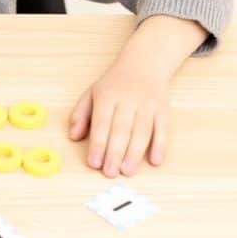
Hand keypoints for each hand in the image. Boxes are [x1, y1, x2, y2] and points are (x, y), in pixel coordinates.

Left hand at [68, 58, 171, 177]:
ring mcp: (147, 104)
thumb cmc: (113, 85)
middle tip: (110, 173)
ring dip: (135, 153)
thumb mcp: (91, 94)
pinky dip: (161, 145)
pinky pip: (163, 128)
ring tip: (127, 171)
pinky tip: (155, 161)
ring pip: (142, 131)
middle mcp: (128, 99)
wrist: (143, 64)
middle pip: (121, 129)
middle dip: (115, 153)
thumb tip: (73, 137)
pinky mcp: (163, 110)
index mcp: (107, 96)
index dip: (98, 144)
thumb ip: (80, 115)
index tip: (94, 163)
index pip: (101, 123)